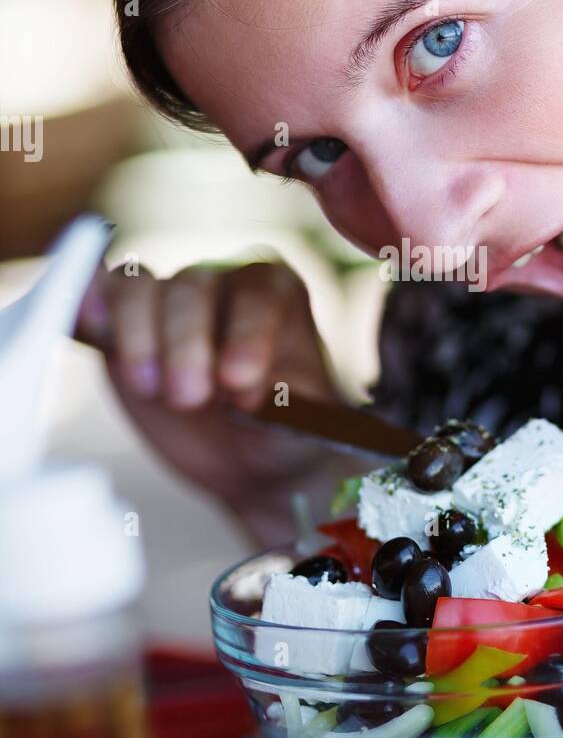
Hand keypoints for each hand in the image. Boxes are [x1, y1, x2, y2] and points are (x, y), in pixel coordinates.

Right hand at [75, 257, 341, 536]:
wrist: (250, 456)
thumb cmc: (285, 431)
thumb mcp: (302, 425)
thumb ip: (286, 403)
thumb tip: (250, 386)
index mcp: (275, 292)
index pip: (257, 293)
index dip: (245, 335)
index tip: (239, 384)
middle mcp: (220, 281)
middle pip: (192, 286)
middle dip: (186, 343)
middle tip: (189, 398)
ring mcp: (165, 300)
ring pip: (137, 285)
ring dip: (136, 334)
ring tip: (151, 387)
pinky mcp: (120, 325)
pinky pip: (96, 295)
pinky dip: (85, 302)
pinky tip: (90, 324)